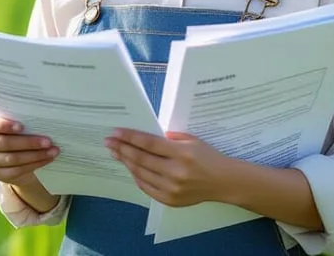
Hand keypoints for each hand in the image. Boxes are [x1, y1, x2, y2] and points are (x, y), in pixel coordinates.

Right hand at [0, 114, 58, 186]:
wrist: (15, 155)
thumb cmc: (19, 132)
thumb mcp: (18, 125)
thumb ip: (23, 121)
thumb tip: (43, 120)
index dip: (5, 126)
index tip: (22, 126)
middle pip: (4, 143)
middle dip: (28, 142)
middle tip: (48, 141)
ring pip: (12, 158)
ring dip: (35, 155)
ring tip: (52, 151)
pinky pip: (17, 170)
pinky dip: (34, 164)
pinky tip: (46, 159)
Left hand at [105, 129, 233, 206]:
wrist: (224, 182)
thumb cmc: (208, 157)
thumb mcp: (191, 140)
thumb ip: (169, 138)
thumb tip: (145, 137)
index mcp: (182, 153)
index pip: (148, 144)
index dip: (129, 137)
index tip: (115, 132)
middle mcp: (175, 172)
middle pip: (141, 159)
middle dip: (122, 149)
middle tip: (109, 142)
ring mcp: (172, 189)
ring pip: (141, 173)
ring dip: (126, 162)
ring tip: (116, 153)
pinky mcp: (170, 200)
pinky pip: (147, 187)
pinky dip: (137, 177)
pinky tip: (130, 168)